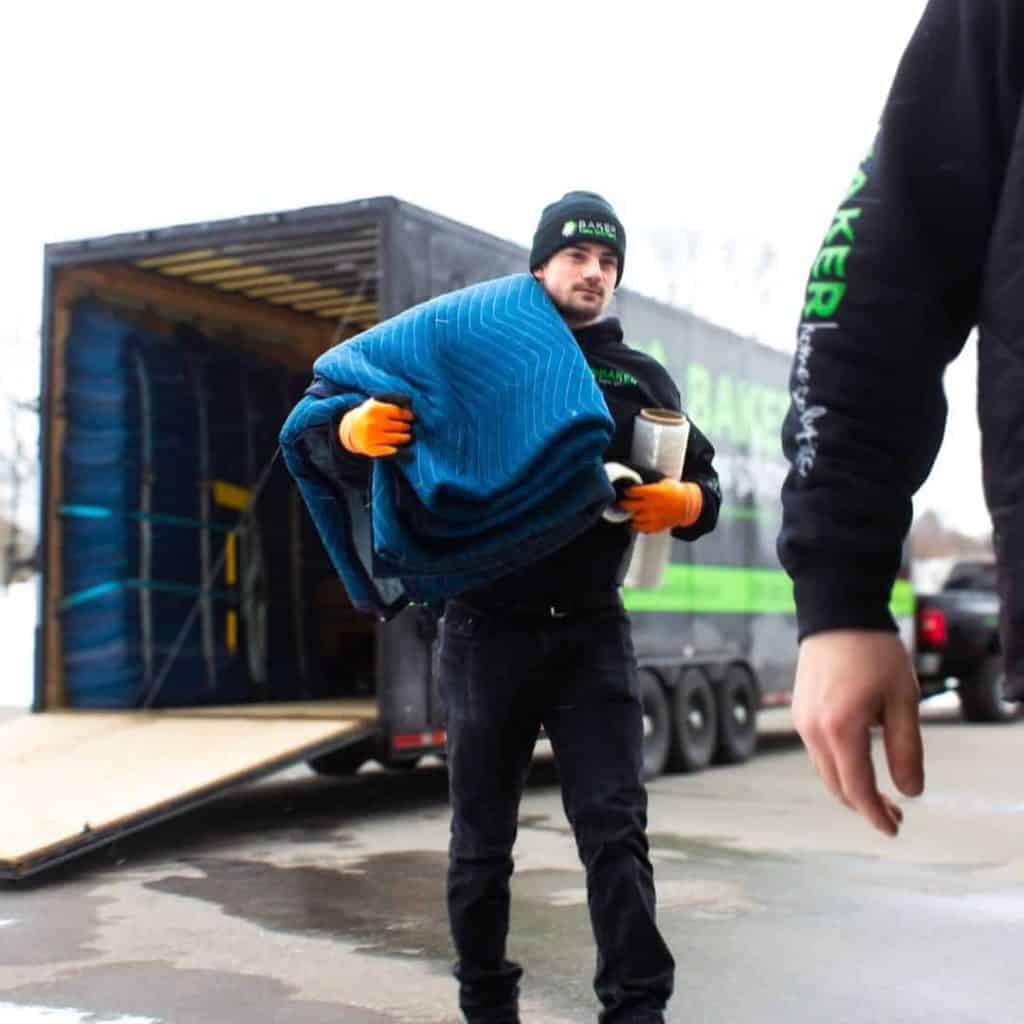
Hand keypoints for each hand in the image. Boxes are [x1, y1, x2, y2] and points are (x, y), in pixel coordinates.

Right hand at [338, 398, 413, 456]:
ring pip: (398, 439)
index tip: (411, 417)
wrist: (351, 430)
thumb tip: (409, 399)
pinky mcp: (372, 450)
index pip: (398, 412)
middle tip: (408, 427)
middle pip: (401, 426)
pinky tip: (403, 448)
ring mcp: (372, 438)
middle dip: (407, 427)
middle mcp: (372, 424)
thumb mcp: (375, 403)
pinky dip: (400, 450)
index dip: (408, 415)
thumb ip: (392, 399)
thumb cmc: (369, 415)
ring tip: (407, 436)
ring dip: (406, 438)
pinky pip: (392, 451)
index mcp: (374, 410)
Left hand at [619, 478, 701, 532]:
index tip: (626, 491)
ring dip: (630, 515)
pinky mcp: (657, 526)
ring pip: (634, 517)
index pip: (633, 492)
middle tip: (622, 502)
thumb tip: (638, 485)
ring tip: (628, 512)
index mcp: (654, 492)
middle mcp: (652, 505)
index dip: (628, 491)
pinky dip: (636, 526)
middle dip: (624, 504)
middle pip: (630, 506)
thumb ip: (650, 486)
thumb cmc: (676, 492)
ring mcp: (654, 517)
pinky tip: (634, 523)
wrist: (689, 504)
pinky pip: (642, 528)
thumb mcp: (663, 482)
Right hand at [793, 630, 923, 836]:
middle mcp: (812, 730)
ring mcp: (801, 720)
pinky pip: (816, 751)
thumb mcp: (902, 701)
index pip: (857, 789)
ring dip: (850, 786)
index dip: (876, 814)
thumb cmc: (874, 653)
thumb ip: (906, 749)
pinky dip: (837, 765)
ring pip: (824, 770)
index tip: (894, 828)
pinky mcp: (798, 710)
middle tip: (896, 813)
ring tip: (880, 790)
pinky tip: (859, 760)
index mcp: (840, 730)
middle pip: (836, 786)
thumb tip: (910, 791)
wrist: (836, 614)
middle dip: (864, 805)